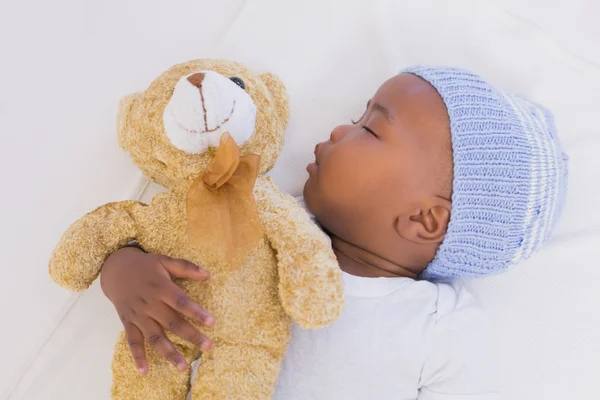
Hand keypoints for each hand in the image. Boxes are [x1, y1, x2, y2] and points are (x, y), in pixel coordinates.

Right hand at [100, 247, 213, 374]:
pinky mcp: (128, 323)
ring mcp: (138, 316)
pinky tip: (145, 371)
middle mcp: (150, 304)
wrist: (115, 270)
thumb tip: (207, 274)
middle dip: (191, 336)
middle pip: (172, 323)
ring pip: (155, 337)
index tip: (211, 322)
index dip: (196, 312)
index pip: (181, 302)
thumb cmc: (145, 266)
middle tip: (208, 346)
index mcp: (161, 288)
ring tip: (183, 367)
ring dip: (169, 353)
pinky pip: (133, 342)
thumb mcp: (164, 260)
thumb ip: (185, 267)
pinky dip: (138, 356)